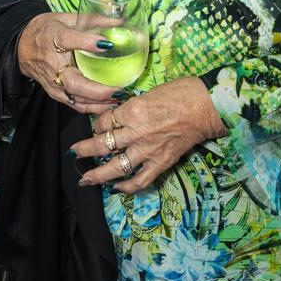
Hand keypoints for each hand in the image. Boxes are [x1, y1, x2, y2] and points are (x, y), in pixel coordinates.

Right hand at [16, 12, 122, 114]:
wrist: (19, 46)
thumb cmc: (44, 30)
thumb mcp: (64, 17)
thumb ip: (91, 20)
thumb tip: (119, 22)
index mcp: (53, 37)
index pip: (69, 40)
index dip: (87, 42)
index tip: (107, 43)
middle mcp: (52, 63)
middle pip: (74, 82)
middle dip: (98, 90)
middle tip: (119, 89)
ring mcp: (52, 81)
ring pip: (76, 97)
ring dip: (98, 102)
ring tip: (119, 99)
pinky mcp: (53, 92)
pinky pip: (73, 104)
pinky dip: (91, 107)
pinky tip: (107, 105)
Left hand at [71, 78, 224, 193]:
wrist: (205, 107)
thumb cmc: (180, 92)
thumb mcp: (149, 92)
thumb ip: (132, 106)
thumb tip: (119, 115)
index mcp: (132, 109)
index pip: (104, 121)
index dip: (96, 124)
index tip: (95, 126)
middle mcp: (136, 132)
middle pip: (102, 144)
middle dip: (84, 150)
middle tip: (74, 153)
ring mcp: (147, 150)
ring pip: (115, 167)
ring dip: (97, 175)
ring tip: (85, 179)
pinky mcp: (160, 163)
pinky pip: (139, 180)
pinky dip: (126, 187)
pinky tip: (117, 187)